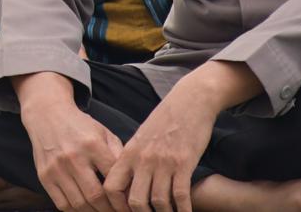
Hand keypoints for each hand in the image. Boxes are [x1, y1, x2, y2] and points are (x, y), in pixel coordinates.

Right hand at [17, 74, 124, 211]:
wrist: (47, 115)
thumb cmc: (80, 127)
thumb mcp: (103, 133)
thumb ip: (118, 156)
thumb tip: (132, 185)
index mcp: (93, 145)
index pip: (112, 179)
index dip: (124, 197)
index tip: (129, 205)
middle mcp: (73, 157)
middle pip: (96, 196)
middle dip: (110, 210)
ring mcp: (57, 168)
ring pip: (79, 204)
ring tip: (103, 211)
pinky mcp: (44, 176)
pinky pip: (62, 204)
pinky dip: (75, 211)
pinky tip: (85, 208)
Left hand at [105, 61, 258, 211]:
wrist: (190, 100)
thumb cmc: (165, 119)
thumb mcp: (141, 137)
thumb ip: (133, 158)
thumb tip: (126, 182)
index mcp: (129, 152)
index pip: (111, 186)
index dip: (115, 205)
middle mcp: (143, 158)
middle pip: (135, 200)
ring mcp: (163, 161)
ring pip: (158, 201)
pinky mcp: (184, 162)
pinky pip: (181, 195)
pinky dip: (182, 210)